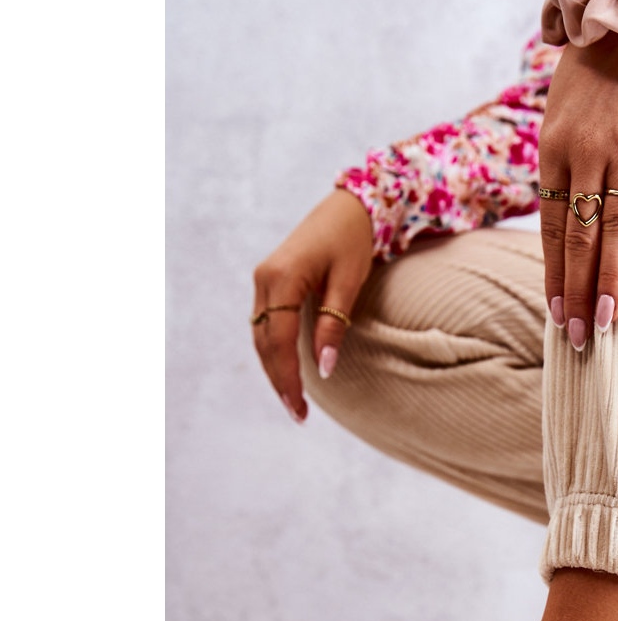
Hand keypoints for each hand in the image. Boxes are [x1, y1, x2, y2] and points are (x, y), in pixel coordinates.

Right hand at [250, 188, 372, 420]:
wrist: (348, 206)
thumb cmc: (353, 240)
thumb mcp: (349, 283)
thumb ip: (334, 325)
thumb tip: (323, 370)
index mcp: (282, 278)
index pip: (278, 340)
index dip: (288, 377)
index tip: (300, 407)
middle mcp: (264, 279)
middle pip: (263, 343)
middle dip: (278, 380)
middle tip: (298, 414)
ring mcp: (263, 280)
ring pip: (260, 336)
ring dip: (274, 369)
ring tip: (294, 400)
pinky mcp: (270, 282)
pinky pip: (266, 324)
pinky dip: (274, 350)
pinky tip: (288, 370)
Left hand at [538, 32, 617, 349]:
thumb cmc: (596, 75)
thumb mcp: (561, 116)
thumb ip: (562, 170)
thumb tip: (564, 232)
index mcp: (553, 150)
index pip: (551, 229)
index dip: (554, 276)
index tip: (557, 316)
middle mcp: (585, 150)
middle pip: (580, 237)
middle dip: (578, 292)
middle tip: (581, 336)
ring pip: (613, 227)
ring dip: (609, 280)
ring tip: (607, 321)